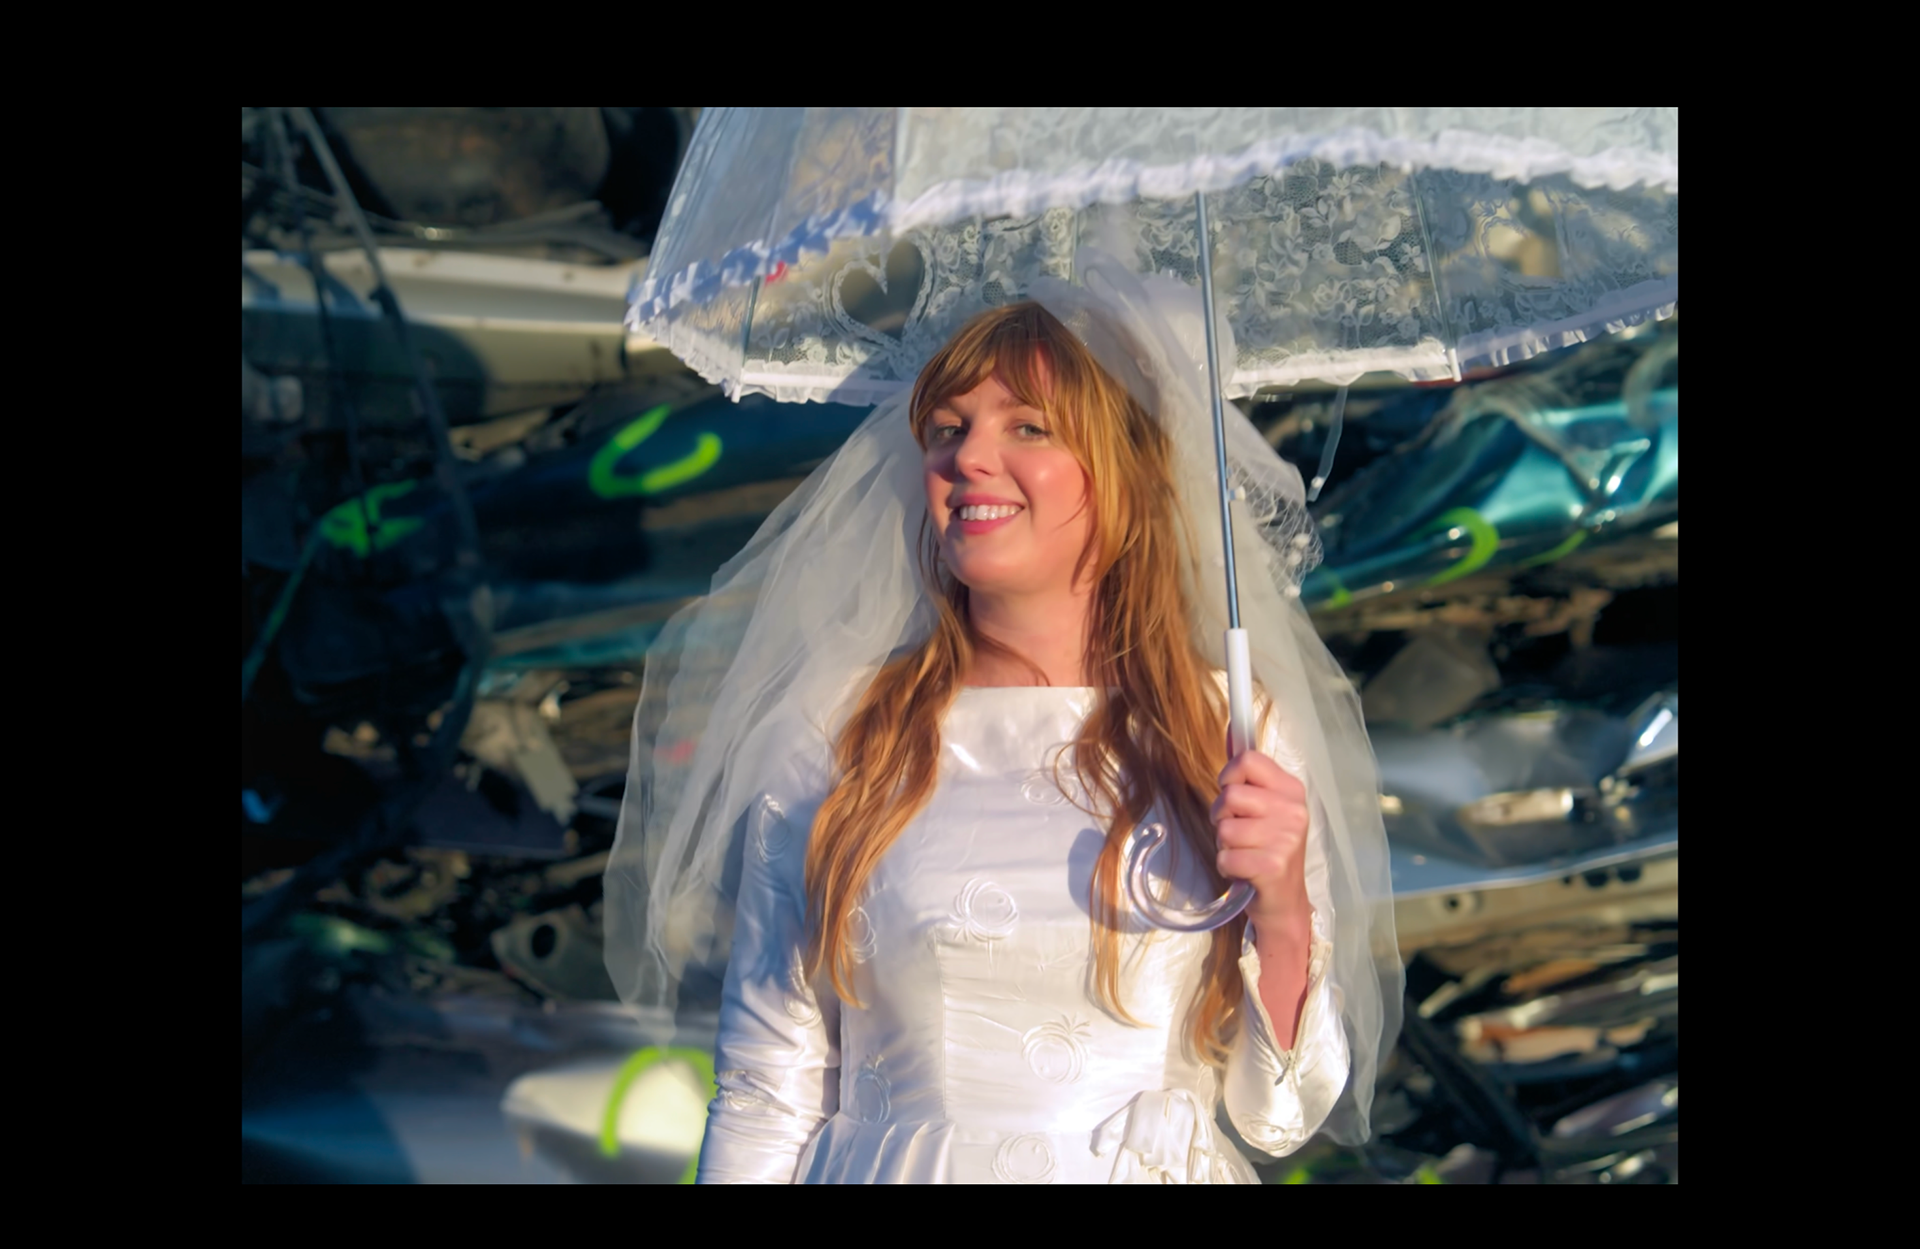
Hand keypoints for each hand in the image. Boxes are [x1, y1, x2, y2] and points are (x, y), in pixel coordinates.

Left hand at [1211, 749, 1310, 933]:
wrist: (1284, 901)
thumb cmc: (1267, 849)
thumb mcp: (1263, 807)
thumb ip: (1246, 772)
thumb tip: (1231, 730)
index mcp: (1292, 790)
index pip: (1248, 760)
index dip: (1229, 776)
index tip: (1234, 796)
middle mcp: (1294, 811)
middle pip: (1230, 794)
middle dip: (1222, 816)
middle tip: (1239, 832)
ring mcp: (1286, 839)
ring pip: (1224, 828)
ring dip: (1224, 844)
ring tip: (1244, 852)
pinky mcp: (1272, 866)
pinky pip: (1226, 856)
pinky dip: (1227, 866)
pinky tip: (1244, 871)